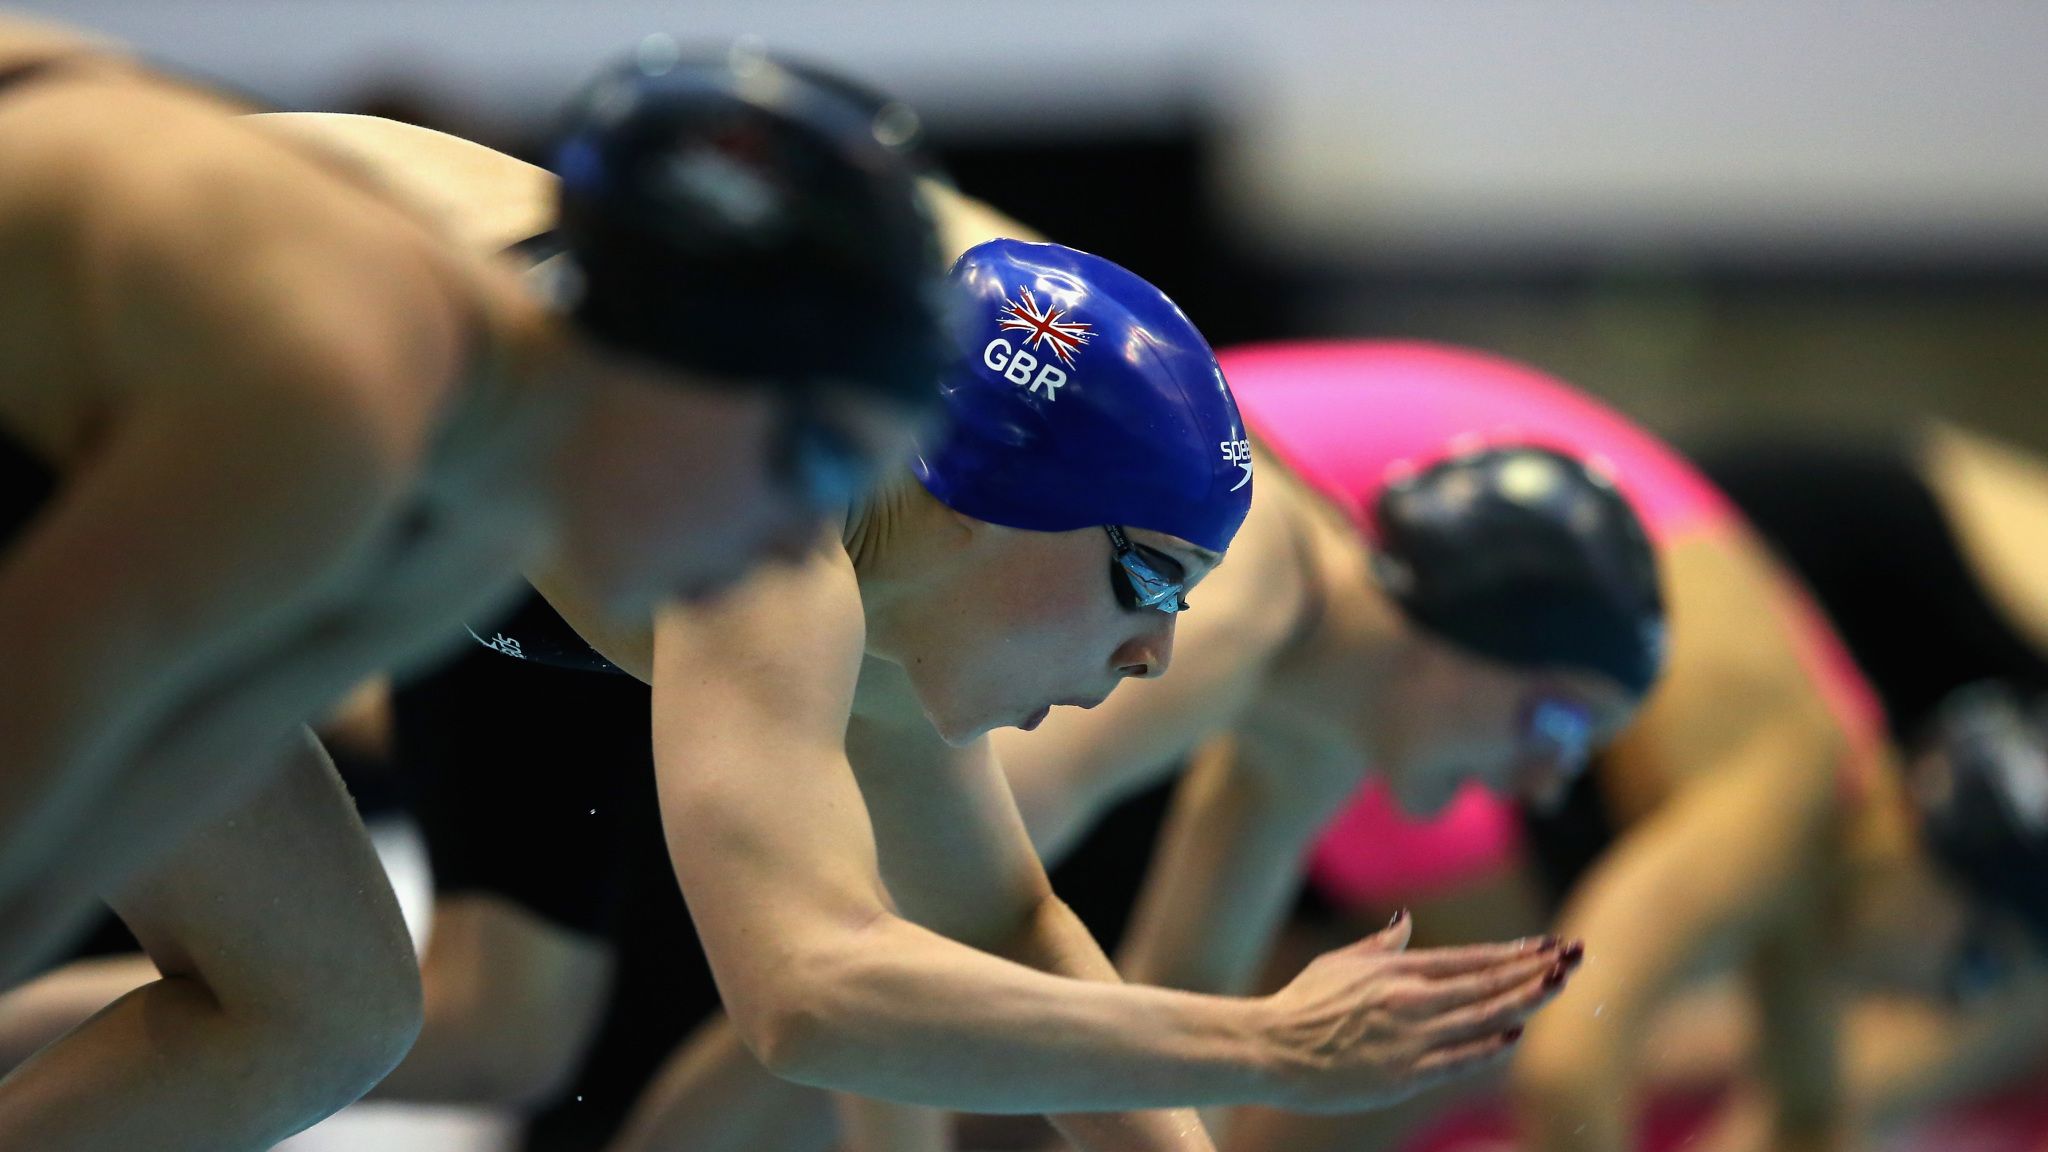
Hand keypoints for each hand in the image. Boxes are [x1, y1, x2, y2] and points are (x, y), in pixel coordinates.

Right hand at [1258, 912, 1578, 1112]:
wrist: (1270, 1049)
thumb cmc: (1300, 1004)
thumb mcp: (1340, 962)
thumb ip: (1382, 945)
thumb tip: (1406, 920)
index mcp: (1399, 970)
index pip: (1473, 958)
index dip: (1516, 951)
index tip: (1550, 943)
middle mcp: (1412, 1000)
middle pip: (1489, 982)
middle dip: (1537, 968)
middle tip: (1575, 956)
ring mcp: (1411, 1038)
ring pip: (1484, 1017)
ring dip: (1527, 1000)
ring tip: (1561, 985)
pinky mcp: (1404, 1075)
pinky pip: (1459, 1059)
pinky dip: (1490, 1046)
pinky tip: (1517, 1033)